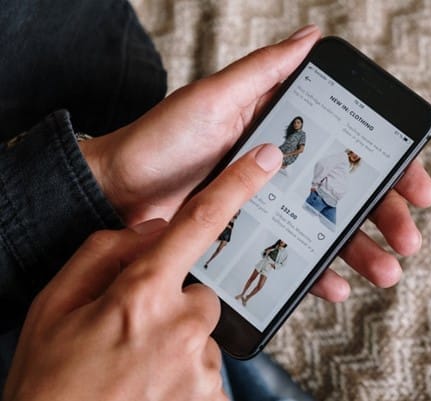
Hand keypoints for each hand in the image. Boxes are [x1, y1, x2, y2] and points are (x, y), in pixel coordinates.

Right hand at [3, 145, 282, 400]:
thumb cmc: (50, 384)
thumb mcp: (54, 307)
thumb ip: (103, 254)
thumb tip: (152, 230)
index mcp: (143, 295)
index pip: (199, 224)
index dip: (237, 186)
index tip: (266, 160)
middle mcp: (183, 328)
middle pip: (202, 294)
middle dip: (176, 306)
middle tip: (135, 333)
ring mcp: (202, 370)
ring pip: (203, 335)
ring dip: (178, 345)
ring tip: (136, 370)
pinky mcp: (213, 400)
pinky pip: (207, 370)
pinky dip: (184, 376)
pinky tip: (151, 389)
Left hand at [80, 24, 430, 303]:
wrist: (116, 192)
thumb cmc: (161, 138)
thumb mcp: (215, 97)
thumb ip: (265, 72)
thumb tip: (312, 37)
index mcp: (284, 135)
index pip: (351, 150)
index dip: (390, 167)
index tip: (418, 185)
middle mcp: (284, 173)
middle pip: (349, 196)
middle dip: (386, 216)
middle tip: (410, 237)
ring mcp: (270, 211)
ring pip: (328, 233)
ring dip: (362, 252)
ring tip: (388, 272)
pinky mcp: (252, 243)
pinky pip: (293, 262)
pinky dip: (318, 275)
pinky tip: (338, 287)